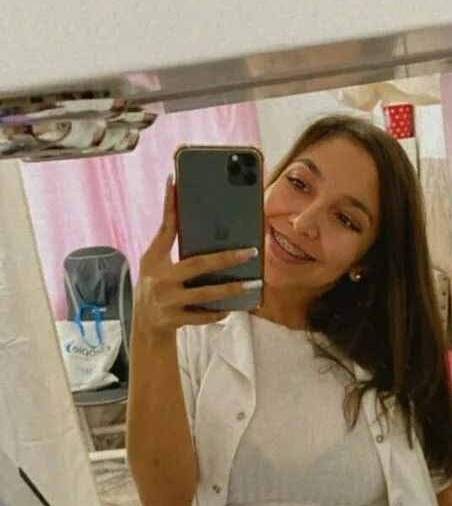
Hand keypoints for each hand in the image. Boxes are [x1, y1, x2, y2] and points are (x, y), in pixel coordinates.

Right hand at [135, 176, 258, 337]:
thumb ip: (172, 245)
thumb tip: (207, 225)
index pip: (165, 228)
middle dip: (226, 258)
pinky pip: (203, 316)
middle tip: (251, 252)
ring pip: (206, 295)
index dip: (169, 204)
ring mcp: (168, 301)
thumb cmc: (156, 285)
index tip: (175, 180)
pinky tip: (233, 308)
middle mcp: (160, 278)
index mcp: (154, 259)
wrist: (144, 325)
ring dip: (232, 289)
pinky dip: (218, 312)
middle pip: (198, 265)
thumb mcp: (156, 263)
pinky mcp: (175, 320)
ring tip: (253, 284)